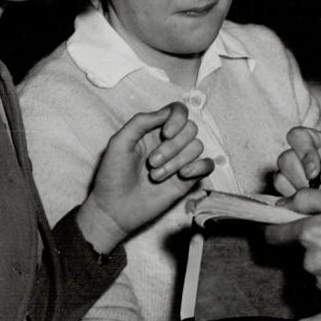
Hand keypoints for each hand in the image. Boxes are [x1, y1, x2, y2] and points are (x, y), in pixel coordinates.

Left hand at [79, 103, 213, 252]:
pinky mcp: (188, 179)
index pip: (178, 112)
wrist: (115, 208)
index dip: (178, 118)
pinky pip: (207, 165)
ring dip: (177, 161)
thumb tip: (165, 113)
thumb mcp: (119, 142)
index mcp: (153, 130)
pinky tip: (183, 175)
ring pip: (197, 146)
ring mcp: (180, 160)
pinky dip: (199, 166)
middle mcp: (170, 142)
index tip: (166, 133)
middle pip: (190, 129)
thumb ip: (140, 122)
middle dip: (173, 146)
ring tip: (156, 176)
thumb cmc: (112, 175)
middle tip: (152, 162)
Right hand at [273, 125, 320, 196]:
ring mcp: (292, 176)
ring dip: (299, 192)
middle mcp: (303, 157)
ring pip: (280, 178)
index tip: (314, 173)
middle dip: (301, 178)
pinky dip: (294, 203)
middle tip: (317, 192)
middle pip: (285, 158)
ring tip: (319, 200)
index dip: (303, 152)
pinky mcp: (287, 194)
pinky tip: (310, 207)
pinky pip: (280, 196)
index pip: (299, 136)